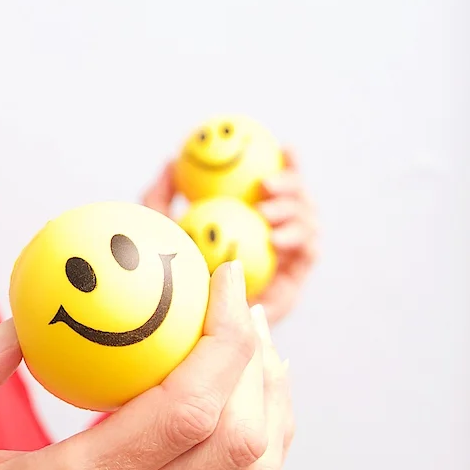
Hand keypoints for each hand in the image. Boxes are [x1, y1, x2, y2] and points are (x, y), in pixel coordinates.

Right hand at [0, 261, 292, 469]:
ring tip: (254, 354)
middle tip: (239, 306)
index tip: (220, 282)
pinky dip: (256, 453)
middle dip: (255, 361)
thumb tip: (27, 318)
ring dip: (269, 409)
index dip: (221, 340)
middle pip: (238, 440)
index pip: (184, 409)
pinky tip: (238, 410)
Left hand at [141, 150, 319, 325]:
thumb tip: (171, 159)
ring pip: (309, 221)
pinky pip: (308, 253)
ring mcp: (288, 257)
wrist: (182, 323)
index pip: (277, 182)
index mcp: (252, 215)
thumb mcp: (159, 229)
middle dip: (293, 184)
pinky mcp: (293, 282)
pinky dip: (298, 239)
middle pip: (300, 198)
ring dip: (294, 212)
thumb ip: (161, 195)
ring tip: (265, 215)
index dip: (288, 162)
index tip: (284, 146)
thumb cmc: (167, 272)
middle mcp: (275, 233)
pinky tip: (275, 239)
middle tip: (265, 185)